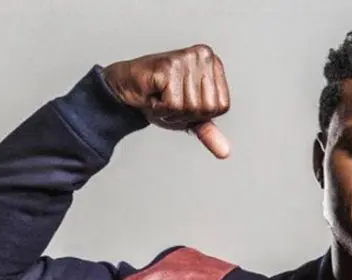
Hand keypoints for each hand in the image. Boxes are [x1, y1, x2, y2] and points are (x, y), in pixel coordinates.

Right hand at [102, 44, 230, 157]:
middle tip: (169, 98)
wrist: (126, 89)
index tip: (182, 100)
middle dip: (185, 113)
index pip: (221, 107)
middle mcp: (204, 56)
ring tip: (160, 95)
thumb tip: (225, 153)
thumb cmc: (157, 98)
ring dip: (170, 111)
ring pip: (190, 107)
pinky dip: (159, 108)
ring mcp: (187, 58)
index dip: (199, 113)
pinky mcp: (169, 65)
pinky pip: (173, 105)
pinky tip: (152, 93)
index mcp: (214, 64)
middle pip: (207, 108)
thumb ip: (208, 132)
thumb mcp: (188, 117)